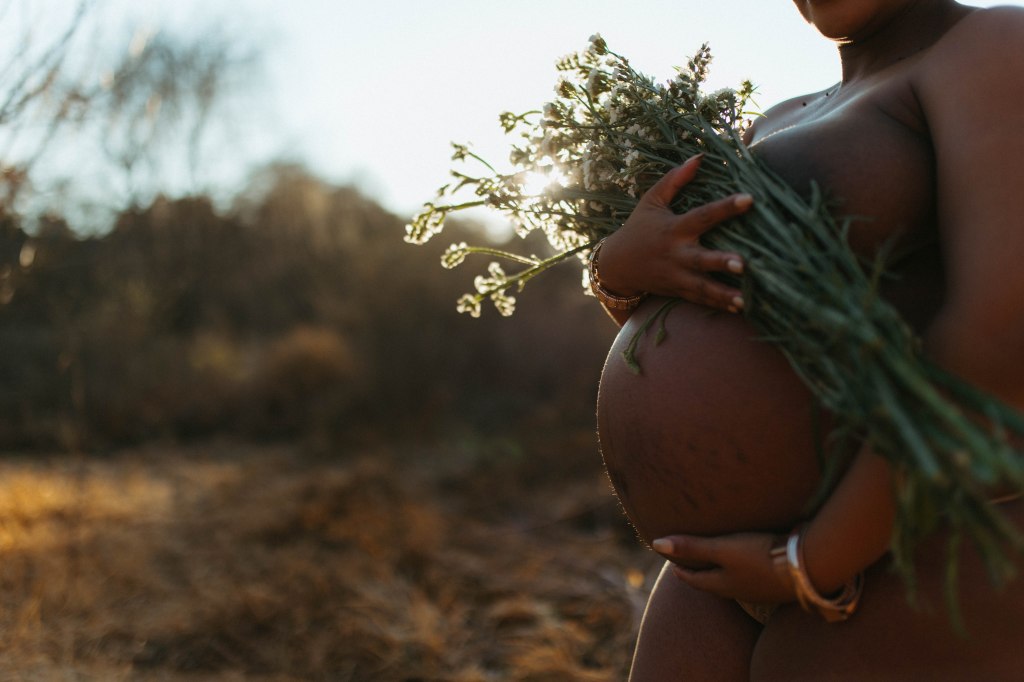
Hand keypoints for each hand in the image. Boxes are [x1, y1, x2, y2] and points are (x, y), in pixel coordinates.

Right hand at [596, 153, 752, 312]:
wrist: (616, 266)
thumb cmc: (639, 228)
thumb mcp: (652, 201)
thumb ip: (675, 179)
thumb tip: (700, 156)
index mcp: (674, 229)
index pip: (703, 215)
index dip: (726, 207)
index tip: (749, 198)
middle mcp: (676, 254)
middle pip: (701, 259)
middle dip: (720, 262)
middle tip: (743, 263)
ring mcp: (676, 276)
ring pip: (702, 287)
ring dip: (724, 293)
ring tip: (745, 299)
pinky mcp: (677, 291)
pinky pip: (700, 300)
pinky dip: (719, 305)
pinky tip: (741, 307)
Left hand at [651, 532, 794, 602]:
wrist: (810, 567)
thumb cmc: (761, 557)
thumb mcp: (723, 549)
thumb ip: (692, 547)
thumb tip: (655, 544)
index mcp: (722, 585)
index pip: (693, 579)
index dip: (680, 568)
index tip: (671, 559)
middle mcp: (739, 591)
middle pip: (712, 581)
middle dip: (699, 569)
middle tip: (689, 558)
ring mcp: (759, 588)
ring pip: (732, 579)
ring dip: (721, 568)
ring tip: (716, 555)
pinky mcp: (776, 581)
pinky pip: (752, 574)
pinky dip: (742, 565)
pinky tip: (749, 556)